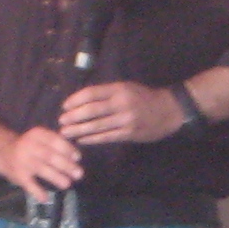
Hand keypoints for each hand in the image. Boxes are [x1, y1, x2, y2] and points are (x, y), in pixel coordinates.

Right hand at [0, 125, 83, 202]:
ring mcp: (22, 160)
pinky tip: (45, 198)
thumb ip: (57, 145)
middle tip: (79, 174)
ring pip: (41, 169)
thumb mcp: (41, 139)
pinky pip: (29, 184)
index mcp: (37, 134)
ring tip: (67, 184)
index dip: (67, 149)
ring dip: (56, 177)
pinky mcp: (18, 174)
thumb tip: (76, 158)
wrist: (3, 152)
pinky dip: (37, 192)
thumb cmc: (30, 147)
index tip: (78, 158)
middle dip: (66, 165)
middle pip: (50, 155)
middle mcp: (28, 145)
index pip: (55, 140)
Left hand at [57, 80, 184, 147]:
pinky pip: (106, 137)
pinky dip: (92, 139)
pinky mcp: (129, 134)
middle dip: (73, 117)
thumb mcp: (126, 87)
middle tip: (61, 121)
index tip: (64, 106)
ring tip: (66, 133)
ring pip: (97, 126)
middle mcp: (121, 103)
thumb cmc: (143, 97)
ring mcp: (125, 120)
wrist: (168, 111)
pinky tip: (82, 140)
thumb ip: (107, 93)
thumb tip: (81, 101)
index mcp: (119, 89)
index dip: (75, 100)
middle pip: (91, 111)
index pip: (91, 93)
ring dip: (79, 130)